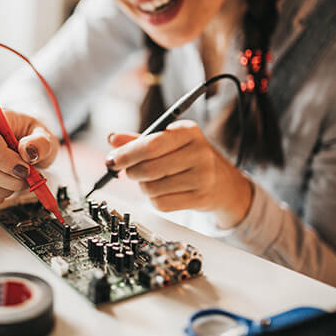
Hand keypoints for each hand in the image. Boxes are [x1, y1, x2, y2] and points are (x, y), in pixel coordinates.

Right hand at [0, 110, 58, 205]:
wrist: (29, 150)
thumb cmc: (34, 139)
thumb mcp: (45, 136)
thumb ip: (40, 142)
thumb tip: (28, 152)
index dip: (3, 158)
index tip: (25, 169)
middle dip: (11, 179)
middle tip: (30, 176)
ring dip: (6, 189)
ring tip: (21, 180)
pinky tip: (9, 186)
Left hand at [106, 120, 252, 228]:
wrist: (223, 182)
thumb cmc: (190, 157)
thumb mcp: (168, 141)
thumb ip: (139, 140)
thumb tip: (112, 138)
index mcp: (188, 131)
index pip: (150, 144)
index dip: (126, 154)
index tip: (111, 160)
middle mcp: (199, 151)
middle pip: (148, 168)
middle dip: (132, 172)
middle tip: (130, 171)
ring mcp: (202, 176)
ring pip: (152, 188)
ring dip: (143, 187)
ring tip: (152, 181)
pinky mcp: (201, 198)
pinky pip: (161, 204)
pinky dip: (154, 200)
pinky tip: (162, 192)